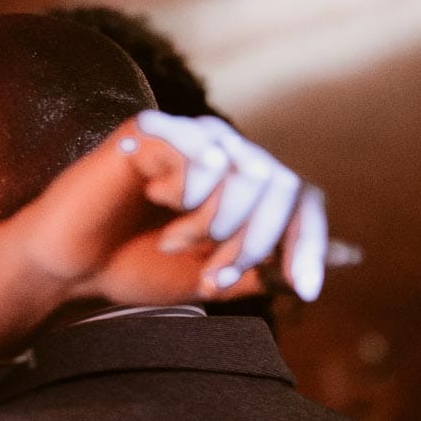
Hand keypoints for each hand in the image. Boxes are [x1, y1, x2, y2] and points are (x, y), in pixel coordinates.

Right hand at [9, 110, 330, 306]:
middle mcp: (227, 152)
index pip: (304, 201)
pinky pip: (202, 156)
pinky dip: (187, 195)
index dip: (312, 245)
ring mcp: (192, 137)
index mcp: (246, 186)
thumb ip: (274, 264)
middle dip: (255, 244)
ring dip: (215, 224)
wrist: (70, 268)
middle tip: (213, 276)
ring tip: (175, 244)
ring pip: (245, 172)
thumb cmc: (137, 266)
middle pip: (280, 187)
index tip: (306, 291)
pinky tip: (155, 202)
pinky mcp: (155, 128)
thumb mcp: (215, 277)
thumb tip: (349, 256)